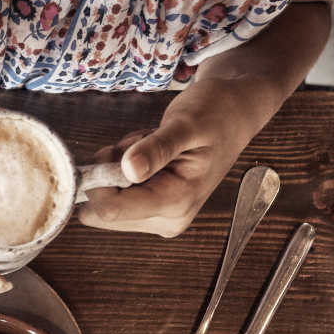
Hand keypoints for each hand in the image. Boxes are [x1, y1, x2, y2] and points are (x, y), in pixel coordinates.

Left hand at [76, 86, 256, 237]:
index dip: (98, 180)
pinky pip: (116, 197)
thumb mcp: (186, 123)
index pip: (110, 210)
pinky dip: (121, 173)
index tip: (112, 150)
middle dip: (107, 176)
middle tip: (135, 146)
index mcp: (176, 203)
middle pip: (101, 211)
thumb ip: (157, 148)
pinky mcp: (153, 210)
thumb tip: (128, 170)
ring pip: (105, 204)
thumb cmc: (216, 113)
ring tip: (147, 147)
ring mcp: (159, 218)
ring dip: (114, 172)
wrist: (235, 114)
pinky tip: (147, 155)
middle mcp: (166, 220)